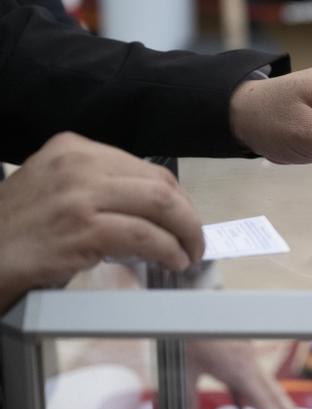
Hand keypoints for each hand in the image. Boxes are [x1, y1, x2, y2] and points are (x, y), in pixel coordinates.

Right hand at [0, 133, 203, 310]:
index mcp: (75, 147)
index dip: (177, 198)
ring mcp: (81, 194)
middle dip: (188, 216)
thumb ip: (99, 185)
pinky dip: (168, 250)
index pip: (147, 169)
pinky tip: (173, 261)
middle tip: (195, 240)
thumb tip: (154, 207)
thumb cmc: (20, 226)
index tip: (184, 220)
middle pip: (160, 185)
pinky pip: (145, 237)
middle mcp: (79, 163)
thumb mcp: (55, 185)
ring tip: (189, 254)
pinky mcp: (83, 228)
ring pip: (160, 206)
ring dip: (186, 234)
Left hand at [186, 340, 308, 408]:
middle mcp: (251, 364)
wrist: (196, 310)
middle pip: (275, 394)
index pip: (264, 402)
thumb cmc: (193, 336)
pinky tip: (274, 386)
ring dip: (283, 402)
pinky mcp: (247, 347)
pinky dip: (271, 384)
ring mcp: (251, 355)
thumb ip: (189, 395)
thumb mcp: (187, 368)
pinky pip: (263, 370)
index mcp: (240, 371)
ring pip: (271, 383)